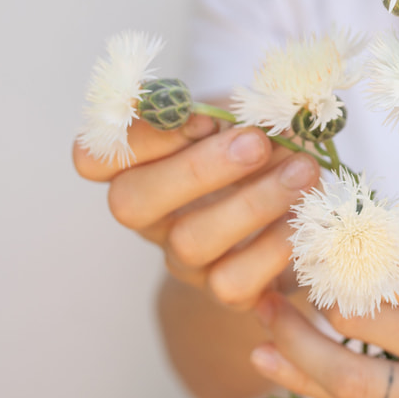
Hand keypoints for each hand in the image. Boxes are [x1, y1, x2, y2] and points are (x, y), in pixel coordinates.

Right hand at [72, 113, 320, 310]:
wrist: (301, 202)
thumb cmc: (263, 144)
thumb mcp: (247, 113)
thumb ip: (242, 106)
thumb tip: (261, 112)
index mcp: (141, 164)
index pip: (93, 156)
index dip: (140, 136)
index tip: (202, 117)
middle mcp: (152, 215)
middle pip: (130, 203)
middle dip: (197, 168)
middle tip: (257, 143)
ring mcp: (183, 258)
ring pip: (189, 243)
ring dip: (253, 203)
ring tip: (303, 171)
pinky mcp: (226, 291)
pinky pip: (234, 283)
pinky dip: (276, 247)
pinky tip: (305, 218)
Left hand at [248, 253, 398, 397]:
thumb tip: (354, 261)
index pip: (382, 267)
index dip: (334, 258)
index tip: (308, 248)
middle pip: (356, 322)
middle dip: (304, 302)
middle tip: (275, 287)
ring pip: (350, 383)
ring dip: (296, 356)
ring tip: (263, 332)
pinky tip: (285, 377)